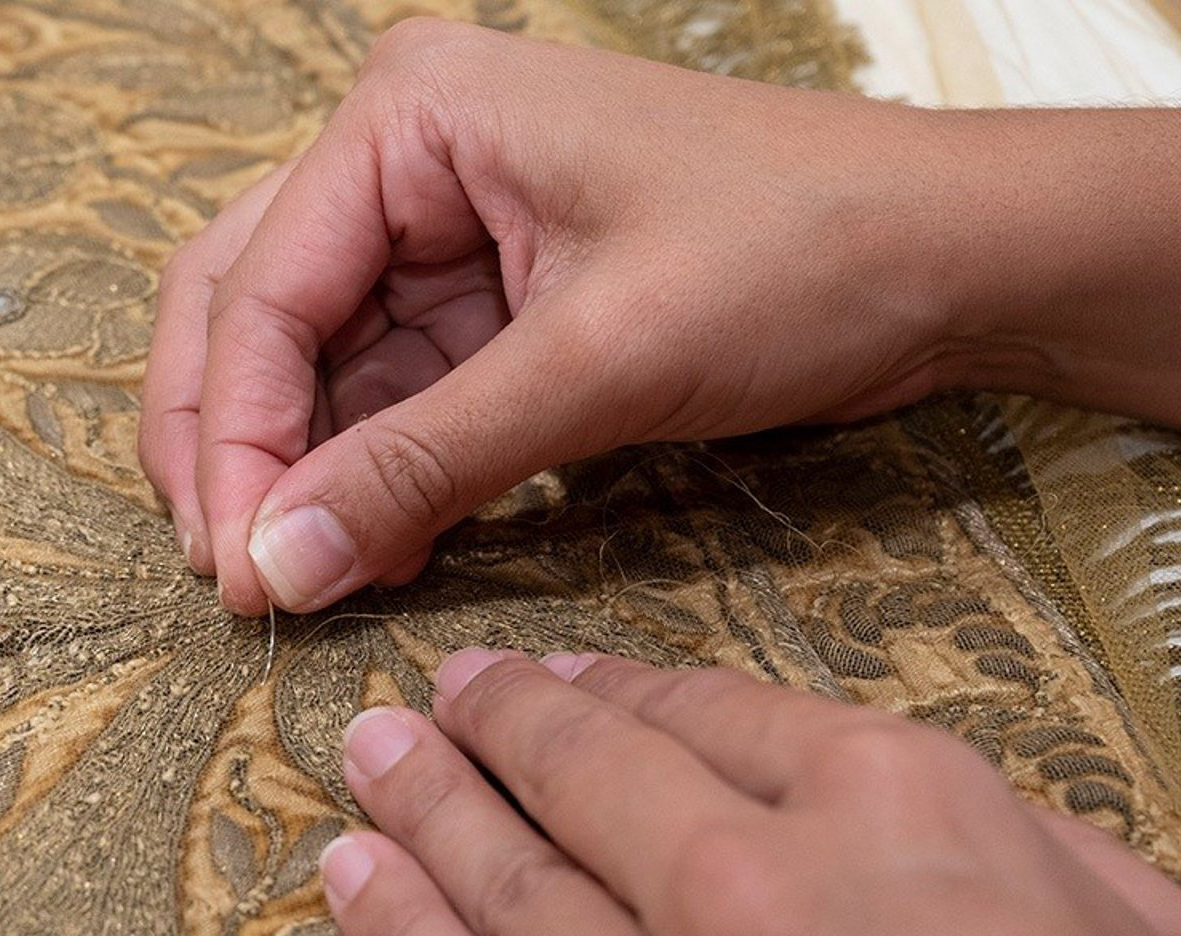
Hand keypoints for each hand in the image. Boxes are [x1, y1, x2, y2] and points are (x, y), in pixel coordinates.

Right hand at [139, 19, 1180, 614]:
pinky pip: (387, 388)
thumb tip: (276, 564)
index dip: (234, 442)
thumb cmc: (800, 254)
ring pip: (308, 358)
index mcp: (414, 113)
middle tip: (239, 574)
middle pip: (249, 306)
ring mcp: (441, 221)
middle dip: (232, 445)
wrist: (948, 260)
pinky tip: (377, 547)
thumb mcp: (595, 363)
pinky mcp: (485, 290)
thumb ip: (419, 465)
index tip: (243, 571)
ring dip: (299, 469)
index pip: (261, 289)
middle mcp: (406, 152)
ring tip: (309, 577)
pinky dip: (371, 469)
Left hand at [320, 649, 1180, 935]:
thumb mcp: (1139, 929)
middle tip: (440, 690)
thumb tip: (901, 798)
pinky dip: (398, 933)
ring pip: (506, 875)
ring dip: (423, 803)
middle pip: (585, 771)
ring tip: (368, 754)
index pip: (713, 710)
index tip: (566, 675)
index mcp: (891, 804)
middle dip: (499, 721)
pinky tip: (351, 882)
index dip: (621, 686)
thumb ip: (1009, 836)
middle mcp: (752, 884)